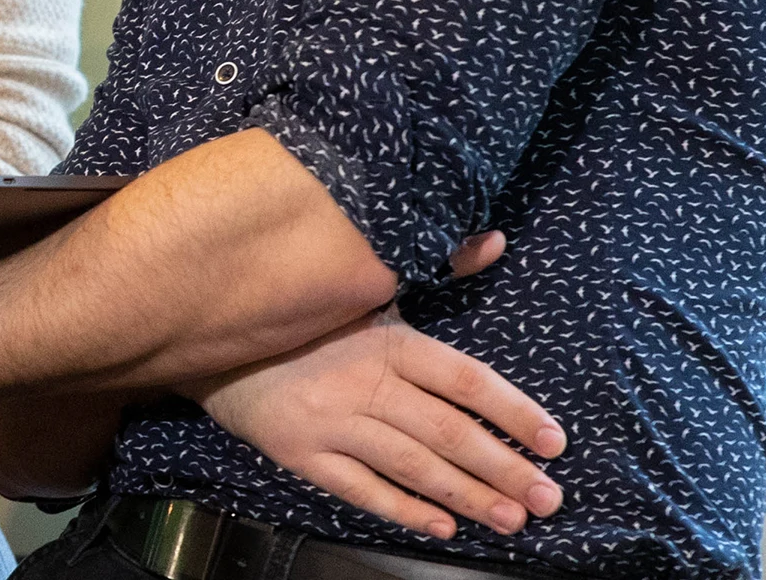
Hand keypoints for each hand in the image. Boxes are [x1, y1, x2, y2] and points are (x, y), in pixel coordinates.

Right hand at [192, 303, 565, 541]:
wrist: (211, 327)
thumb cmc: (303, 308)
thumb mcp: (368, 281)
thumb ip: (437, 266)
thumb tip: (493, 242)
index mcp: (388, 338)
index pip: (465, 379)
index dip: (513, 411)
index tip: (554, 441)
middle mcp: (364, 382)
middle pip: (448, 433)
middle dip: (505, 469)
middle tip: (548, 499)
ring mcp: (331, 422)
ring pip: (411, 466)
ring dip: (467, 496)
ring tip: (511, 518)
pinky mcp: (301, 453)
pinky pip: (360, 489)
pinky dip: (403, 509)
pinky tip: (441, 524)